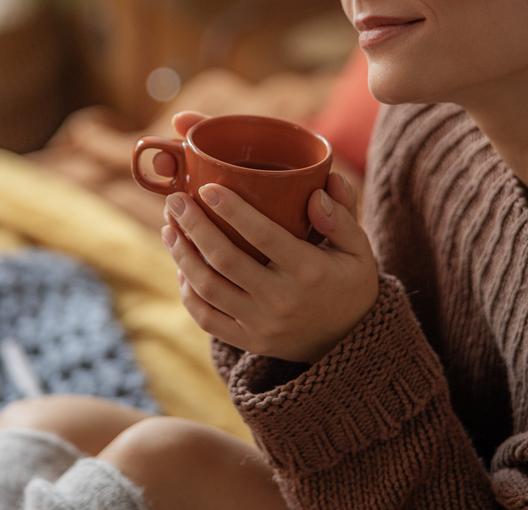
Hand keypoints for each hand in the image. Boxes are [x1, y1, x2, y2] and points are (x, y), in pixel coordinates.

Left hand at [156, 113, 378, 363]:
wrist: (349, 341)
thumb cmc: (349, 282)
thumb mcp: (358, 249)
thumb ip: (342, 215)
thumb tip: (321, 186)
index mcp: (311, 272)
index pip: (265, 236)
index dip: (233, 211)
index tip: (207, 187)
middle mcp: (283, 300)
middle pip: (226, 260)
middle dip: (194, 226)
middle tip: (175, 200)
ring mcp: (262, 325)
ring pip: (209, 288)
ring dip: (182, 255)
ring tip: (169, 227)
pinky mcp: (249, 342)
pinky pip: (207, 318)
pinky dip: (188, 292)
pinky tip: (181, 266)